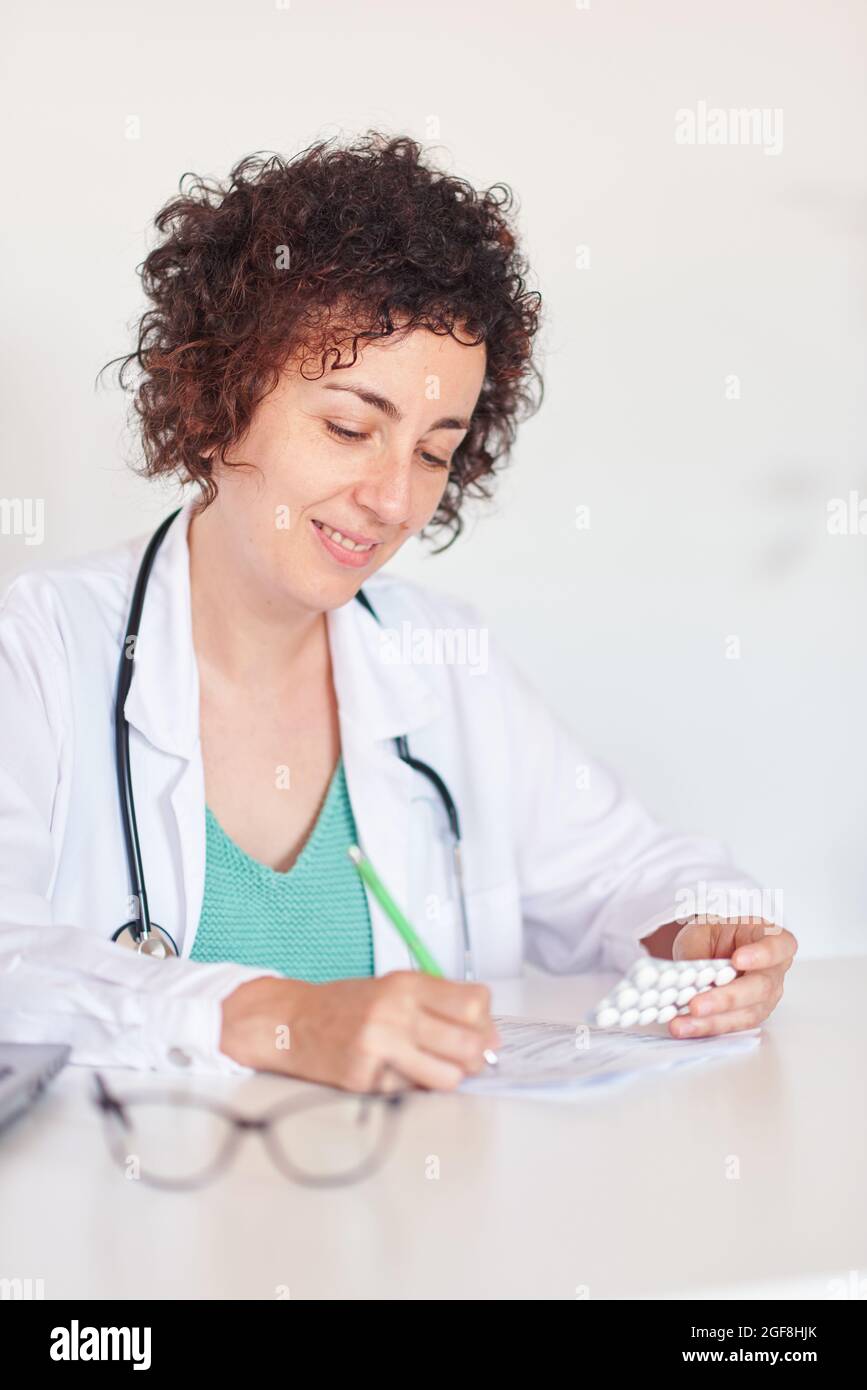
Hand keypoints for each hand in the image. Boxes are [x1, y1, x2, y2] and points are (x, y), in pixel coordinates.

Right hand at [220, 970, 500, 1091]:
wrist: (289, 1021)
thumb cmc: (345, 1006)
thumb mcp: (391, 988)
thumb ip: (437, 1004)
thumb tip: (488, 1033)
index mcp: (406, 984)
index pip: (473, 1003)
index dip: (484, 1021)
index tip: (481, 1029)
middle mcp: (394, 1012)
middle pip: (468, 1041)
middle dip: (477, 1055)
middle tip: (469, 1058)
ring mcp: (379, 1047)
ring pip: (448, 1076)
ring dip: (450, 1077)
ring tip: (435, 1069)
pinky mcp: (366, 1079)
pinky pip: (412, 1093)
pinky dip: (413, 1088)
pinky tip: (397, 1074)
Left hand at [667, 916, 796, 1038]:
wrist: (710, 949)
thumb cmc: (715, 935)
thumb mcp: (703, 931)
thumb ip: (699, 951)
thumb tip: (686, 978)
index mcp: (771, 938)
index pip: (778, 946)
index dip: (762, 955)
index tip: (737, 959)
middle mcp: (773, 971)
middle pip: (761, 988)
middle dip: (727, 999)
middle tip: (698, 1004)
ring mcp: (765, 997)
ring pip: (746, 1013)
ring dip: (713, 1021)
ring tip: (684, 1023)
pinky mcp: (749, 1015)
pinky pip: (732, 1025)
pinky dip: (706, 1028)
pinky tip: (686, 1027)